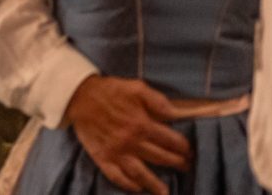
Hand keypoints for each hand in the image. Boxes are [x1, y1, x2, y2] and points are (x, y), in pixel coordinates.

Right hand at [66, 74, 190, 193]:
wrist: (81, 97)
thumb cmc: (111, 91)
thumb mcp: (138, 87)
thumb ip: (157, 101)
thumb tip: (175, 114)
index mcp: (142, 123)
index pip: (169, 140)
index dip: (183, 147)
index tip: (190, 151)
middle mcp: (132, 141)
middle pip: (159, 157)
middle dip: (176, 163)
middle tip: (186, 168)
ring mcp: (117, 152)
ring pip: (140, 173)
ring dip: (154, 184)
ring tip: (165, 192)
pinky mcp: (103, 158)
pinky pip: (117, 177)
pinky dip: (128, 185)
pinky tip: (137, 188)